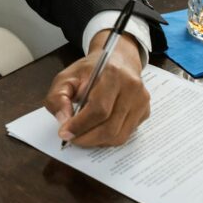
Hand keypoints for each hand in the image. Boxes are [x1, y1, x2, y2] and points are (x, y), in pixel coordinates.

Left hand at [44, 31, 149, 146]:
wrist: (117, 61)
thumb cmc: (91, 70)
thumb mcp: (67, 77)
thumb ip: (58, 97)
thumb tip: (63, 120)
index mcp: (113, 73)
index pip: (99, 108)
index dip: (80, 125)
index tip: (65, 133)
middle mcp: (132, 88)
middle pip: (110, 127)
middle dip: (86, 138)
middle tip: (71, 138)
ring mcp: (141, 101)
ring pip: (118, 136)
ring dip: (96, 142)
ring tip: (82, 135)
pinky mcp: (145, 112)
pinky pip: (125, 135)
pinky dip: (107, 139)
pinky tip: (96, 131)